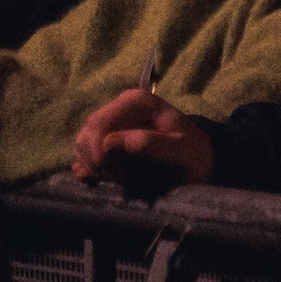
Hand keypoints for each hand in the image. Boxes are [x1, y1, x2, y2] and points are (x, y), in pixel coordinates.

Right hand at [71, 89, 213, 189]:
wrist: (197, 164)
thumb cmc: (192, 156)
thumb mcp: (180, 152)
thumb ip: (150, 145)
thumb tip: (109, 143)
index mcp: (136, 101)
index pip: (99, 125)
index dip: (101, 153)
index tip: (119, 176)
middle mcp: (119, 105)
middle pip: (87, 134)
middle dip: (100, 163)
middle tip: (124, 180)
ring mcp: (110, 121)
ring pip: (82, 144)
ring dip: (97, 167)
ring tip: (123, 179)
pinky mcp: (105, 137)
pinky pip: (84, 152)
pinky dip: (91, 168)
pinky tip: (109, 178)